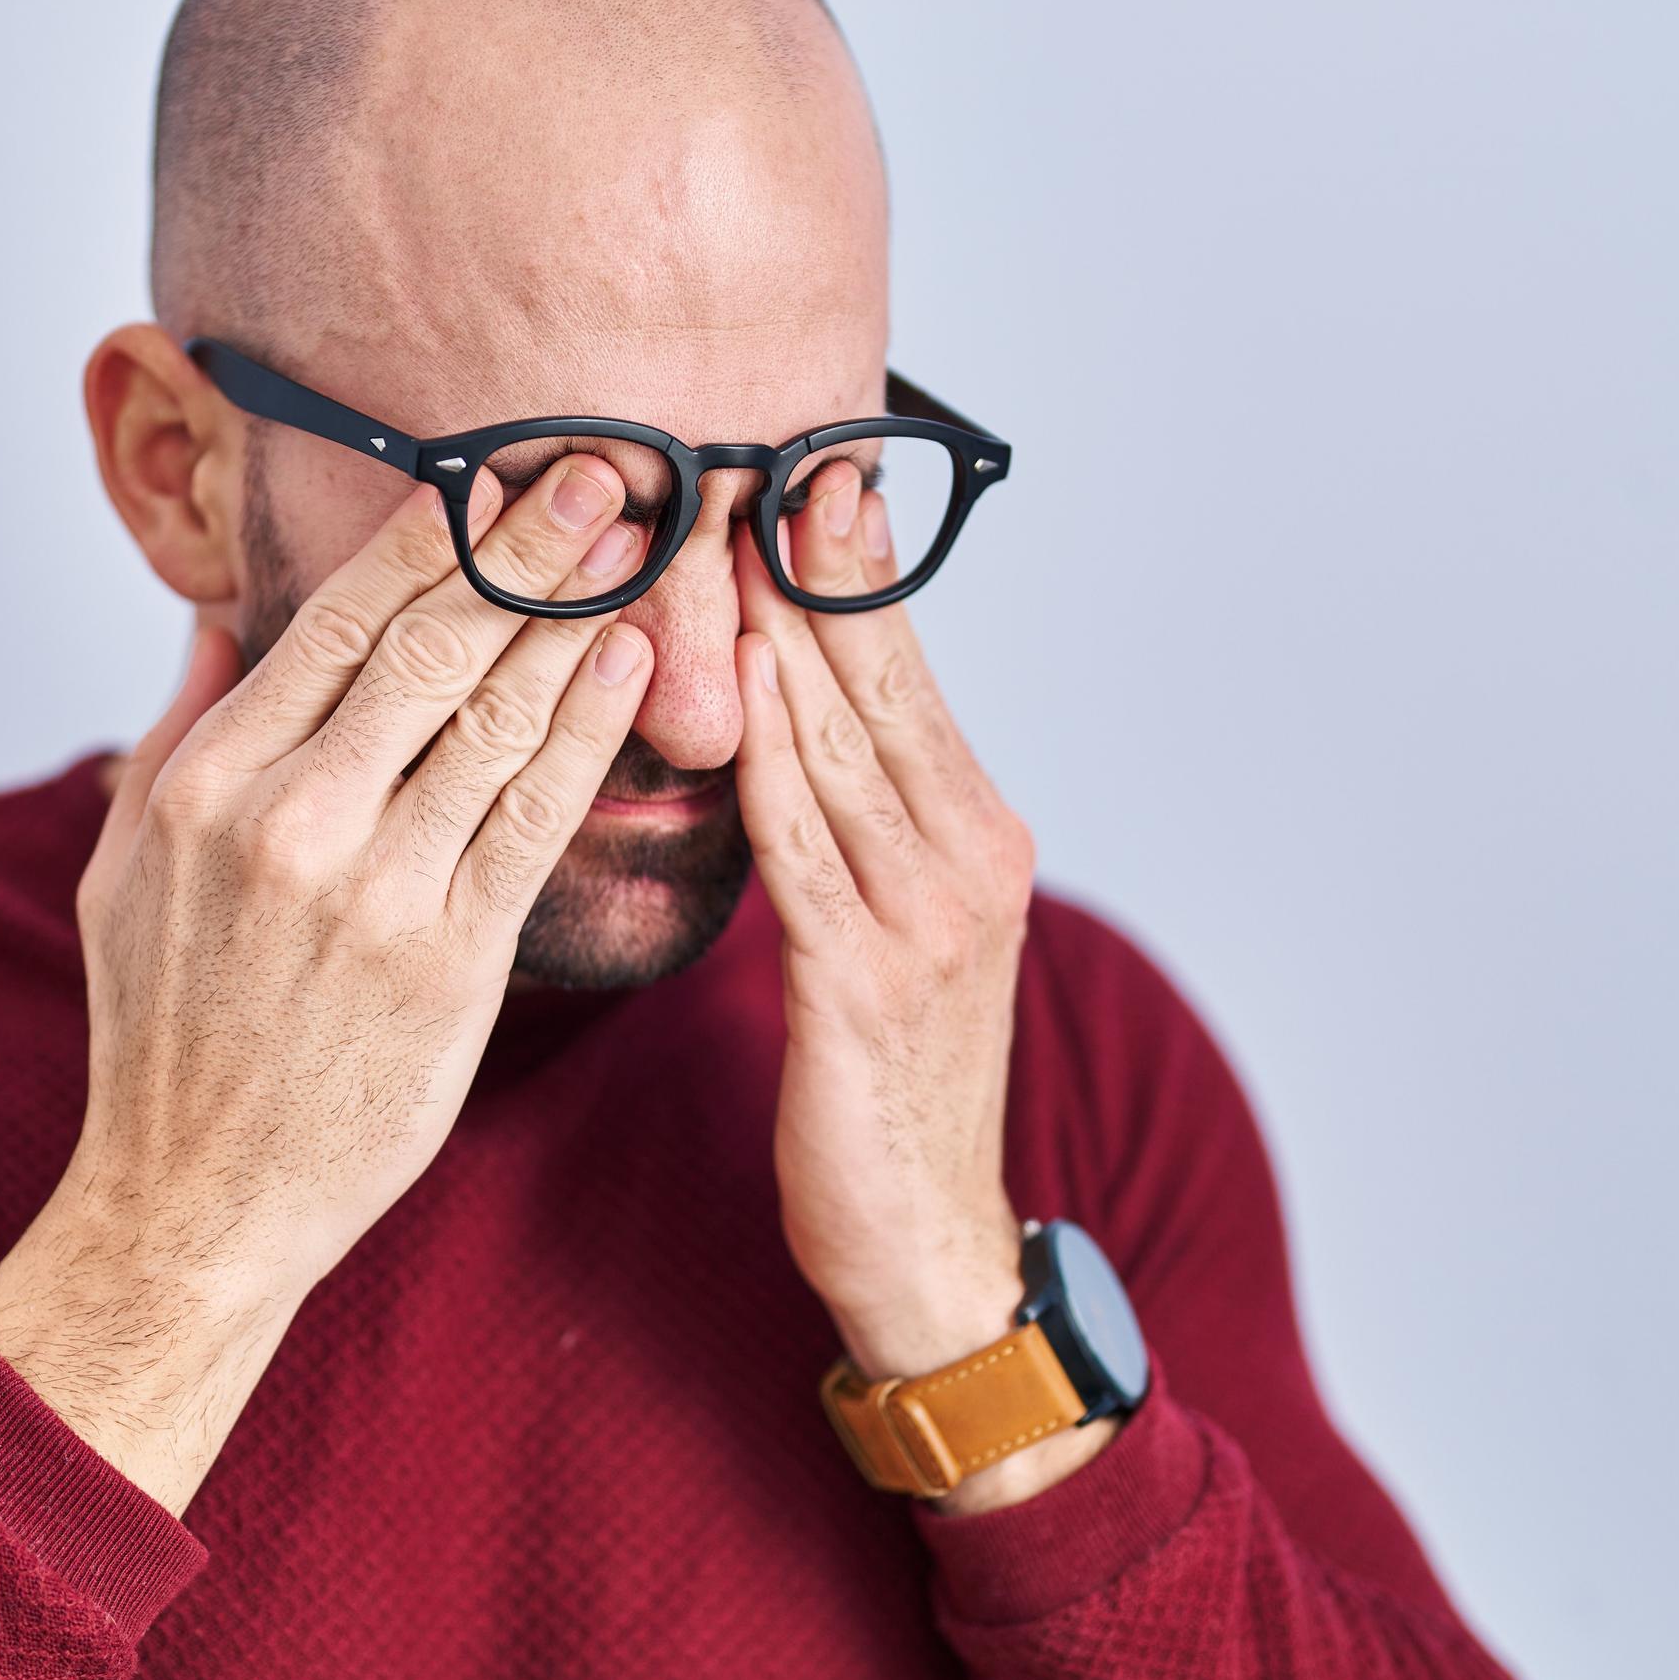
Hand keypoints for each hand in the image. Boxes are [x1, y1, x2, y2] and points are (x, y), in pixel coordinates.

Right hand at [0, 457, 654, 1513]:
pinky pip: (536, 816)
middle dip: (528, 544)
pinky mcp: (450, 957)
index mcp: (210, 780)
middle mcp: (290, 817)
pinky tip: (636, 663)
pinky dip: (590, 728)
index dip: (430, 536)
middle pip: (432, 644)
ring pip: (497, 715)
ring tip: (645, 539)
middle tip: (606, 464)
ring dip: (579, 615)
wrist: (198, 1197)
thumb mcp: (126, 867)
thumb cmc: (164, 1036)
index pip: (340, 621)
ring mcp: (374, 887)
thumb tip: (222, 617)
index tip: (492, 469)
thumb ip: (181, 730)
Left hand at [732, 465, 1101, 1511]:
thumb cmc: (876, 1090)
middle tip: (739, 434)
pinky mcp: (869, 974)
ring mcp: (928, 909)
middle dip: (802, 552)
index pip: (892, 660)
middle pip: (869, 670)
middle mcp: (966, 846)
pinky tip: (711, 680)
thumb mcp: (875, 930)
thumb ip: (840, 821)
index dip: (836, 554)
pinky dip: (757, 749)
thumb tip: (768, 712)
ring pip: (832, 732)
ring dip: (767, 623)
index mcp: (970, 825)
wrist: (927, 1244)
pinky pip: (798, 838)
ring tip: (707, 517)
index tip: (786, 449)